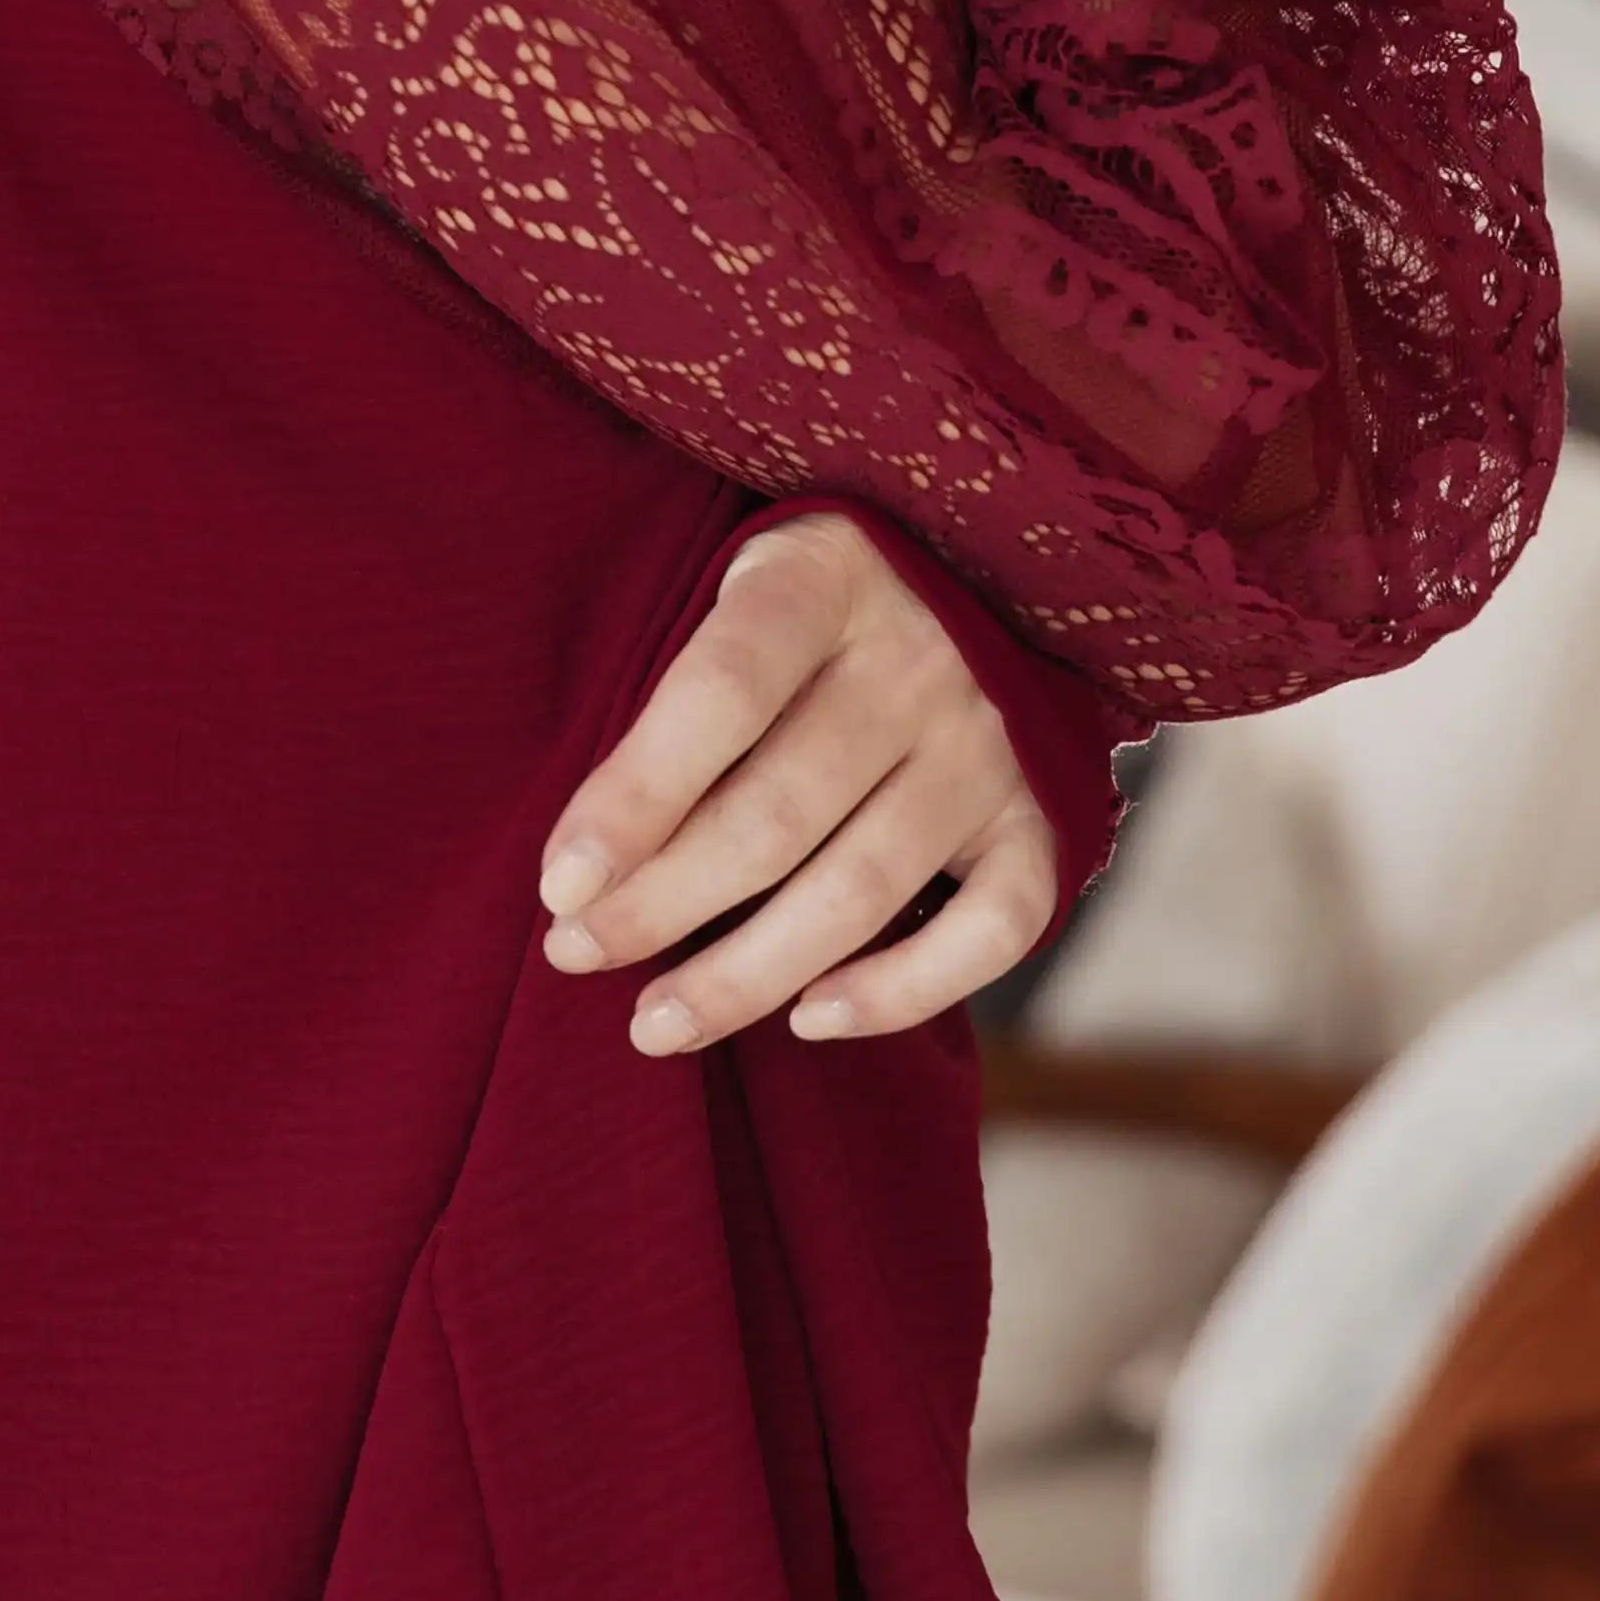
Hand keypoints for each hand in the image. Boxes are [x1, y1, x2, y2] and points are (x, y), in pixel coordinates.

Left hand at [537, 513, 1060, 1055]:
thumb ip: (669, 691)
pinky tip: (810, 1020)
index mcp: (824, 577)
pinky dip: (904, 990)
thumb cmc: (795, 610)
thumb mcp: (728, 587)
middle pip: (778, 809)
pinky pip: (993, 929)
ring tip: (655, 1024)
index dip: (636, 795)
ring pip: (863, 887)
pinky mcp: (1041, 819)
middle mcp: (920, 661)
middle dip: (661, 902)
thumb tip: (577, 863)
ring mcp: (990, 746)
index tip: (558, 885)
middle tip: (574, 955)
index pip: (723, 691)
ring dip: (747, 973)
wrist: (976, 576)